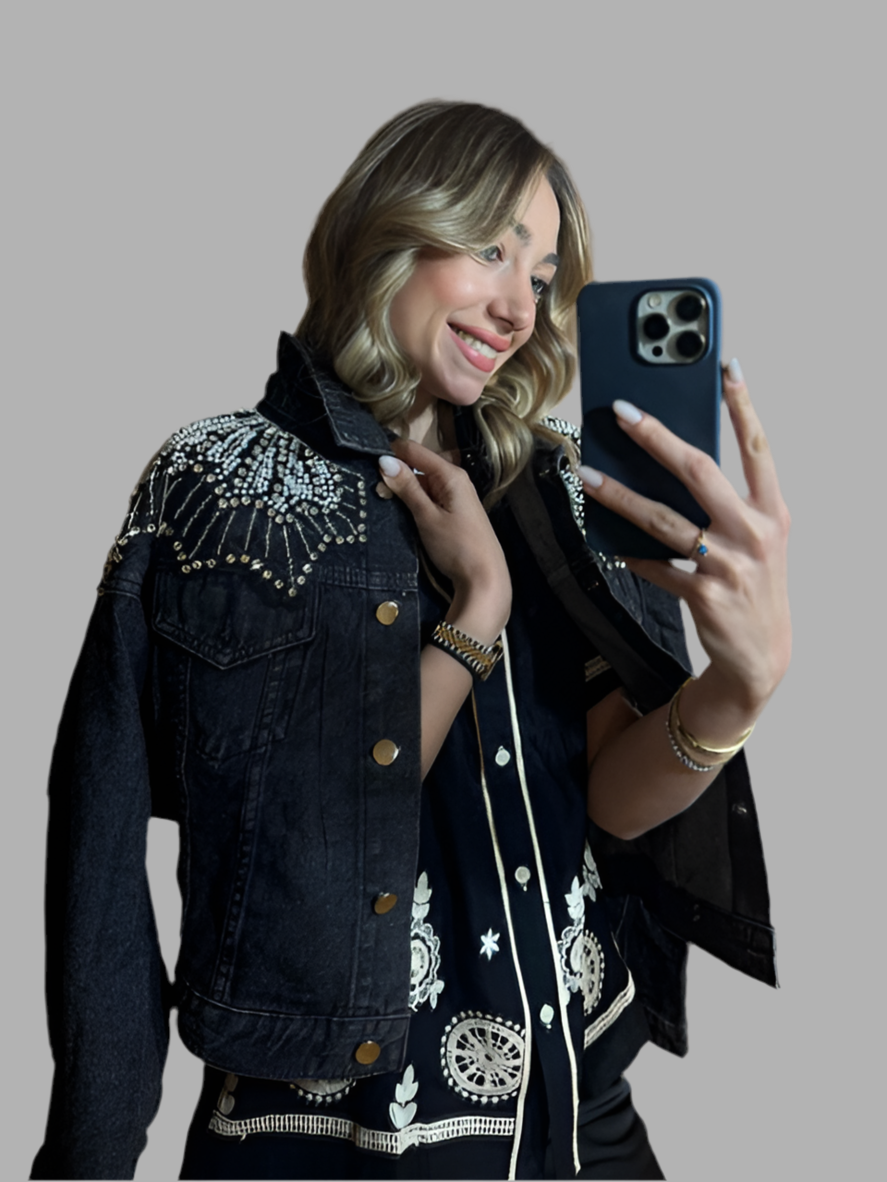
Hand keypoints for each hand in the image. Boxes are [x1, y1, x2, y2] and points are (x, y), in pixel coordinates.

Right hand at [379, 439, 511, 639]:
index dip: (391, 454)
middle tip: (375, 493)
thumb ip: (407, 488)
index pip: (414, 450)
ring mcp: (456, 497)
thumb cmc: (457, 546)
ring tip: (384, 504)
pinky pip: (430, 499)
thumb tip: (384, 460)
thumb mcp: (427, 516)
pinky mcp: (454, 513)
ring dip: (403, 492)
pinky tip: (403, 514)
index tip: (368, 466)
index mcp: (450, 474)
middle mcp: (455, 480)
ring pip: (422, 484)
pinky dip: (415, 503)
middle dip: (395, 476)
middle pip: (418, 466)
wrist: (485, 578)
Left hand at [578, 360, 790, 714]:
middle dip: (657, 437)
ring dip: (620, 496)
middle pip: (699, 471)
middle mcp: (754, 533)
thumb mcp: (757, 539)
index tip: (725, 366)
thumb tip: (674, 460)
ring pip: (663, 520)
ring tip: (588, 476)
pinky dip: (628, 554)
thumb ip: (728, 502)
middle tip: (622, 412)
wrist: (761, 655)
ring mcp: (729, 565)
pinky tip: (605, 541)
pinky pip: (655, 568)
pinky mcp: (704, 596)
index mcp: (772, 511)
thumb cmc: (753, 584)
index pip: (757, 446)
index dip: (742, 405)